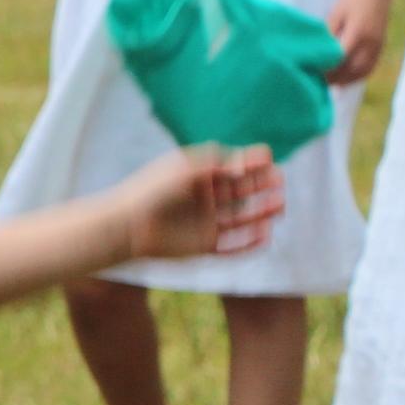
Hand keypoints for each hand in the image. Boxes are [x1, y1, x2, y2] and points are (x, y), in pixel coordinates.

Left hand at [115, 145, 281, 261]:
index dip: (252, 163)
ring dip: (262, 212)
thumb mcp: (184, 167)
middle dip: (262, 186)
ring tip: (279, 205)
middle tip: (279, 181)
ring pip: (242, 219)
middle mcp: (205, 200)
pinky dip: (249, 243)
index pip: (234, 169)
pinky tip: (265, 235)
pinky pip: (233, 246)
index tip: (267, 158)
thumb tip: (248, 161)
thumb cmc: (151, 190)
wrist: (126, 225)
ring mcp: (206, 223)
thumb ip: (217, 162)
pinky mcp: (203, 246)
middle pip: (242, 192)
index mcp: (200, 178)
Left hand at [326, 0, 390, 84]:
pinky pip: (370, 67)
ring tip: (330, 83)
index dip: (328, 69)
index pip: (341, 59)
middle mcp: (370, 42)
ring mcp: (378, 46)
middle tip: (318, 82)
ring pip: (362, 71)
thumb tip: (318, 53)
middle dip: (335, 78)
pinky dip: (357, 76)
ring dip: (346, 80)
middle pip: (352, 69)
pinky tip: (345, 80)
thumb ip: (329, 34)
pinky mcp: (381, 46)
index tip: (314, 74)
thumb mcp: (336, 15)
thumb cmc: (352, 0)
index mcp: (358, 33)